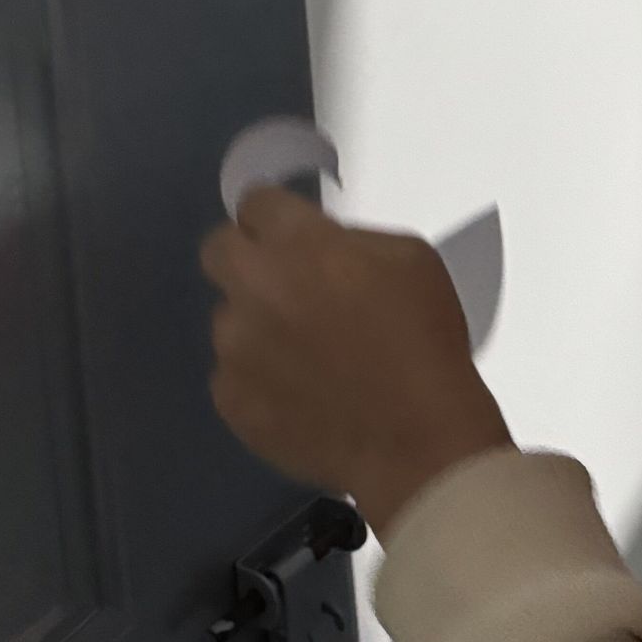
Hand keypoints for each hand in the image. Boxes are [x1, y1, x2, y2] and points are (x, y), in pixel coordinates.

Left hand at [201, 187, 514, 538]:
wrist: (418, 439)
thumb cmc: (423, 339)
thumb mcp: (408, 258)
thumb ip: (350, 241)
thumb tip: (321, 251)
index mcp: (297, 243)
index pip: (255, 202)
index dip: (276, 217)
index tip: (293, 235)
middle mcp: (253, 286)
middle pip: (218, 250)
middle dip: (247, 256)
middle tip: (286, 283)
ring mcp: (235, 348)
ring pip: (229, 319)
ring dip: (257, 325)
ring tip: (305, 357)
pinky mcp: (230, 401)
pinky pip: (233, 375)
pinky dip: (259, 379)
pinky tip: (299, 396)